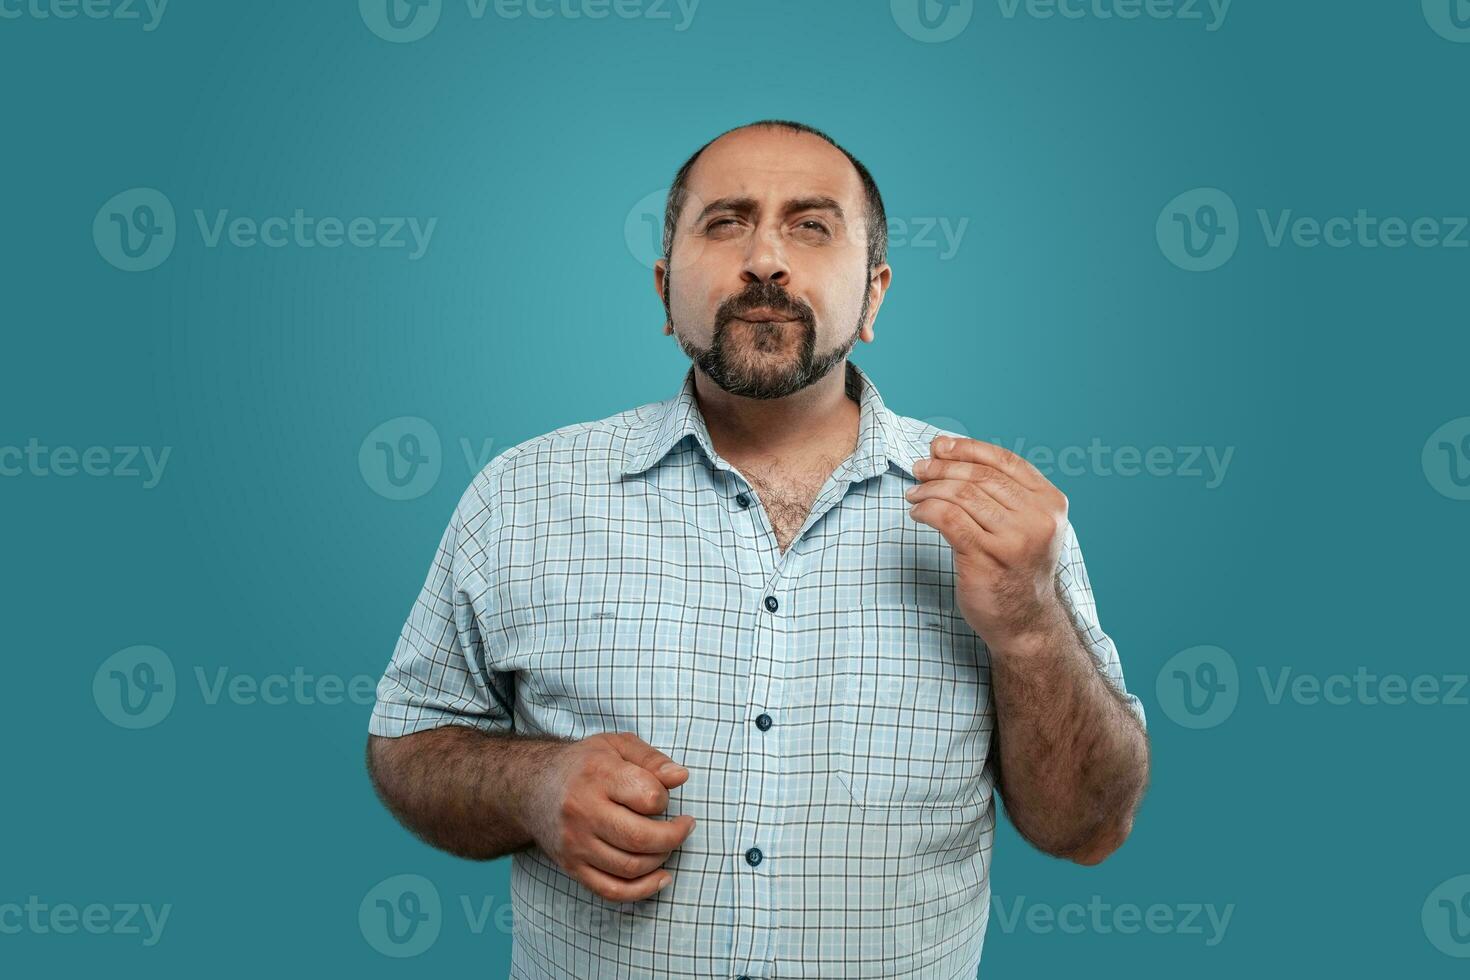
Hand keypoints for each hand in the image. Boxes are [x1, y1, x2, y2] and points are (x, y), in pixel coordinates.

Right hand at [522, 731, 695, 902]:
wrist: (532, 787)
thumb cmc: (584, 764)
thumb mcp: (617, 745)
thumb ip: (651, 759)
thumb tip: (681, 776)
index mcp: (598, 775)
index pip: (648, 797)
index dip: (666, 798)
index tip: (664, 796)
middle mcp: (583, 812)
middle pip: (641, 839)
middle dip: (674, 837)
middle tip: (684, 826)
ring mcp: (576, 844)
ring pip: (631, 867)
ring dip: (661, 860)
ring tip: (667, 844)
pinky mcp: (572, 867)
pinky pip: (612, 891)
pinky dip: (643, 890)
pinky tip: (661, 876)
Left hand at [905, 435, 1069, 647]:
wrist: (1025, 623)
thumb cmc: (1016, 569)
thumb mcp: (1024, 524)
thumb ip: (1000, 491)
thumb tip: (947, 450)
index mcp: (1050, 502)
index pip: (1005, 461)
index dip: (968, 448)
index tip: (939, 446)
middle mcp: (1037, 518)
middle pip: (980, 476)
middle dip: (942, 467)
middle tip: (919, 469)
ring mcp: (1014, 539)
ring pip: (962, 495)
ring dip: (930, 489)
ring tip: (914, 494)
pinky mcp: (988, 558)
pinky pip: (949, 519)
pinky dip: (927, 510)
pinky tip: (918, 514)